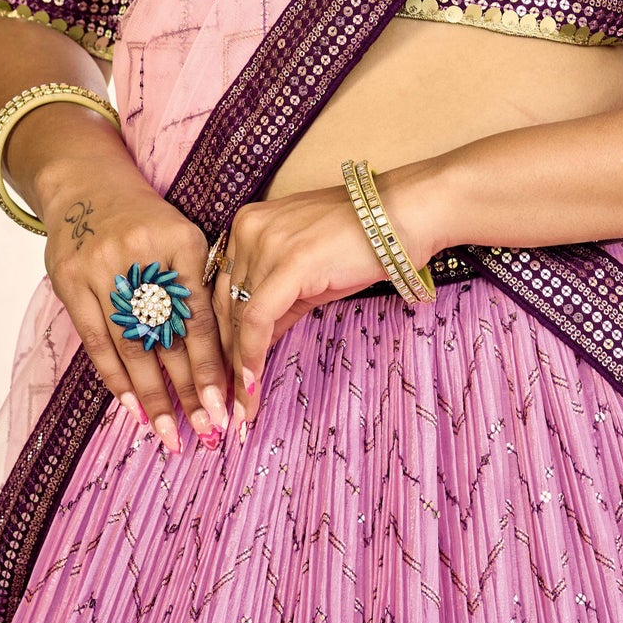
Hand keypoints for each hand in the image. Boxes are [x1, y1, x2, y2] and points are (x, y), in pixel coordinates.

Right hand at [40, 162, 230, 453]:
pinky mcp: (71, 281)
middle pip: (168, 336)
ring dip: (151, 395)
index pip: (200, 316)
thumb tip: (228, 352)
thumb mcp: (182, 237)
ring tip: (169, 434)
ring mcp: (102, 269)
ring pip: (132, 345)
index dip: (213, 363)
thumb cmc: (147, 222)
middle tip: (205, 429)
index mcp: (182, 242)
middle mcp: (142, 256)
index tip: (226, 404)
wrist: (88, 187)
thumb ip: (198, 288)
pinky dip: (115, 377)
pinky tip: (132, 407)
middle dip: (188, 388)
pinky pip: (97, 341)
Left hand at [216, 164, 440, 432]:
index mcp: (246, 225)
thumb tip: (255, 347)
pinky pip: (258, 318)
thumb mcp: (306, 273)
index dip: (219, 339)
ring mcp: (266, 242)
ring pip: (237, 316)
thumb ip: (277, 304)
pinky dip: (251, 356)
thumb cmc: (361, 243)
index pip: (221, 291)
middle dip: (224, 358)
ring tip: (240, 406)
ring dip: (237, 367)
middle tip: (225, 403)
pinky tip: (251, 387)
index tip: (221, 378)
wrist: (403, 216)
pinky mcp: (289, 262)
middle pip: (223, 306)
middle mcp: (247, 228)